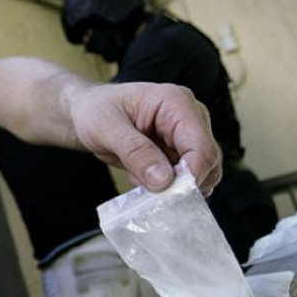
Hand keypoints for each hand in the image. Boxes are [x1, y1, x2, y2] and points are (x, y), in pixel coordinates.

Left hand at [71, 82, 221, 195]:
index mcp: (176, 102)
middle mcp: (190, 117)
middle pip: (208, 161)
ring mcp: (187, 135)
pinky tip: (142, 178)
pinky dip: (167, 186)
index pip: (201, 145)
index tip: (168, 194)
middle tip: (149, 191)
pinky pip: (185, 178)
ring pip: (201, 172)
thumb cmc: (96, 111)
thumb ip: (135, 152)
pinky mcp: (180, 151)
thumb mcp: (107, 129)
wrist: (89, 112)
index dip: (191, 175)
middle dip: (182, 183)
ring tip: (140, 179)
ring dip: (174, 186)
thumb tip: (164, 180)